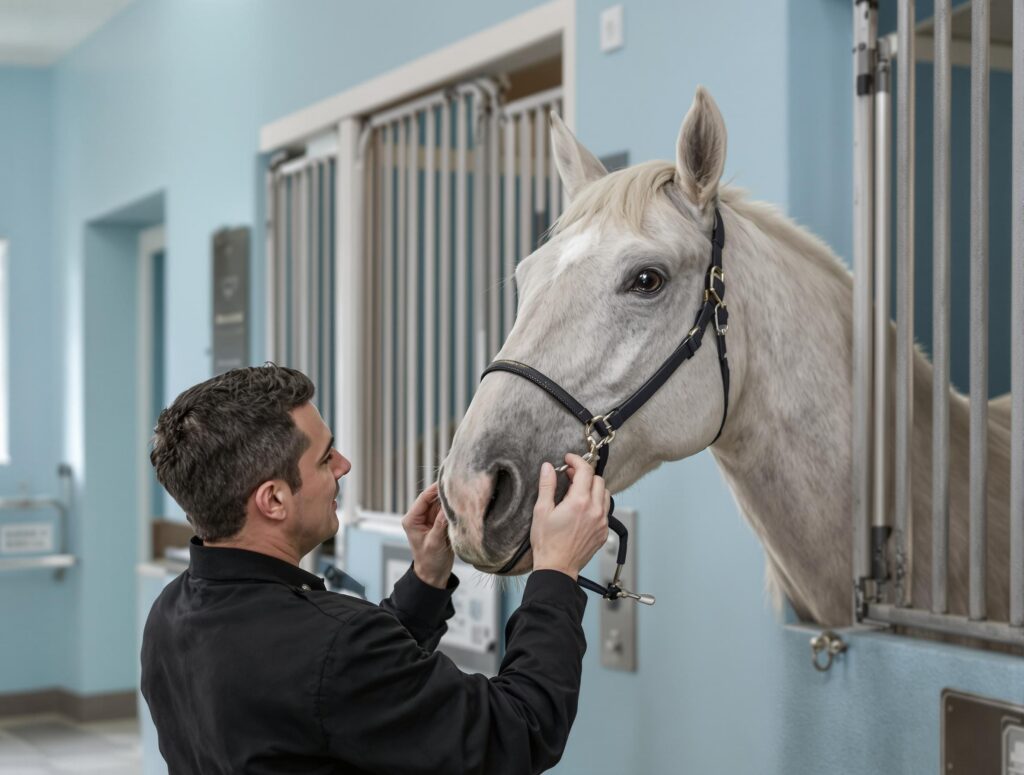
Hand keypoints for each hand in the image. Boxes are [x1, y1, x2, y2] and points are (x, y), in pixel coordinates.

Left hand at [402, 482, 453, 588]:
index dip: (435, 489)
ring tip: (463, 495)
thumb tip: (448, 506)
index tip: (449, 482)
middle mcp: (420, 517)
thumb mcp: (434, 542)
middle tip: (460, 487)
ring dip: (451, 501)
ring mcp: (430, 519)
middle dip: (445, 494)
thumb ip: (440, 524)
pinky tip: (463, 505)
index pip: (424, 498)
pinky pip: (446, 511)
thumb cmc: (430, 561)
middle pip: (433, 498)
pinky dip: (453, 509)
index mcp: (412, 519)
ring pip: (441, 503)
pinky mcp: (439, 523)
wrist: (434, 575)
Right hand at [530, 454, 609, 579]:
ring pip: (605, 494)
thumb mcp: (541, 511)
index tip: (568, 459)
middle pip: (598, 480)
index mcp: (579, 502)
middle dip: (584, 474)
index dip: (577, 460)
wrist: (557, 567)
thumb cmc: (547, 542)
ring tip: (577, 492)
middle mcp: (595, 510)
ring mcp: (601, 522)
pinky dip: (596, 503)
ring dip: (593, 488)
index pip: (585, 470)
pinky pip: (605, 510)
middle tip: (569, 476)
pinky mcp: (603, 531)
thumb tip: (548, 467)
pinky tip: (582, 508)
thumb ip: (547, 486)